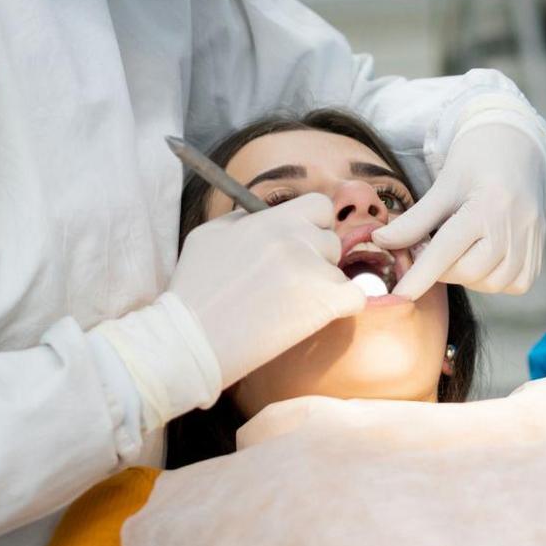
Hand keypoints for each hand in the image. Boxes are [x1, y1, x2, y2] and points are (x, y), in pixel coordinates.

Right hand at [170, 193, 366, 384]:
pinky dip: (343, 307)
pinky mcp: (325, 303)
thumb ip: (243, 218)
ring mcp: (313, 270)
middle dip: (317, 258)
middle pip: (331, 240)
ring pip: (340, 270)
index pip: (319, 206)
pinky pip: (357, 296)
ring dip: (324, 286)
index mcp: (271, 220)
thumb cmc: (193, 290)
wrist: (189, 340)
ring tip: (291, 306)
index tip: (300, 245)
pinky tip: (317, 316)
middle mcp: (296, 239)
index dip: (313, 225)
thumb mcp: (208, 235)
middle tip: (291, 283)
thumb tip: (263, 214)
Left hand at [372, 121, 545, 299]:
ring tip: (457, 251)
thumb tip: (381, 243)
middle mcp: (515, 225)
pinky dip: (494, 279)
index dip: (420, 275)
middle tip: (429, 249)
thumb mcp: (442, 186)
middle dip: (441, 269)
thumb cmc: (475, 161)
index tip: (399, 294)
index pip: (447, 250)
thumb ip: (414, 220)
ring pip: (492, 283)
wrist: (516, 146)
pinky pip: (515, 283)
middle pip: (469, 270)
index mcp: (488, 205)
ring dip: (467, 276)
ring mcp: (531, 240)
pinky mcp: (539, 250)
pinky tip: (482, 259)